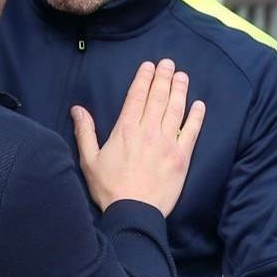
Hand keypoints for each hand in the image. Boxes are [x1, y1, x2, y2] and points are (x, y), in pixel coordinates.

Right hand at [71, 59, 204, 215]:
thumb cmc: (109, 188)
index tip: (149, 66)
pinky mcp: (181, 157)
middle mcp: (148, 131)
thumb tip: (77, 109)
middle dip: (164, 78)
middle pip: (158, 98)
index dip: (144, 79)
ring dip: (180, 90)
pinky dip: (196, 116)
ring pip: (176, 109)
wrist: (133, 213)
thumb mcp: (89, 160)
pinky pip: (191, 131)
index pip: (137, 96)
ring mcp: (167, 143)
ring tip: (182, 76)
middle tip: (169, 63)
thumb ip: (85, 132)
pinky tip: (199, 104)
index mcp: (125, 130)